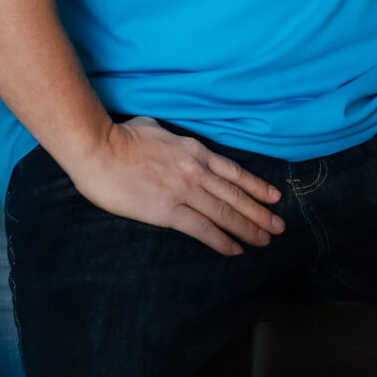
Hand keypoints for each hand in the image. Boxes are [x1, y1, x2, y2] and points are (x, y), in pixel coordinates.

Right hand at [61, 117, 285, 256]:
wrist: (97, 150)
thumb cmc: (120, 136)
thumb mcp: (155, 128)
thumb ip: (172, 140)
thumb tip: (174, 143)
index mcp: (193, 150)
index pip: (233, 172)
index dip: (256, 186)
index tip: (274, 197)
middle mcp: (196, 170)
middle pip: (235, 195)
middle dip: (260, 213)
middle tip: (279, 227)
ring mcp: (184, 191)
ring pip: (225, 213)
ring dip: (249, 228)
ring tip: (265, 240)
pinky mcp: (168, 211)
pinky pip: (203, 229)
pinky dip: (222, 240)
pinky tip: (235, 249)